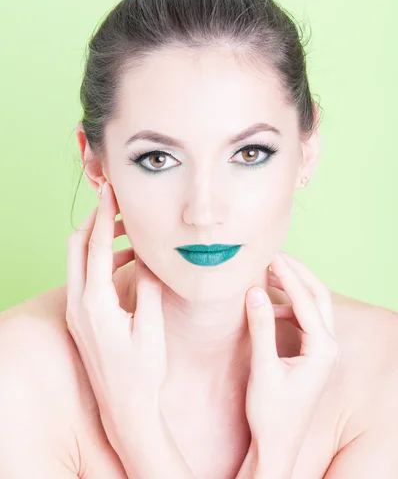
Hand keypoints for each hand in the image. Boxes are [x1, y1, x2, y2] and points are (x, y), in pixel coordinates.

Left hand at [66, 181, 193, 477]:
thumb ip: (149, 286)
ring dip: (99, 240)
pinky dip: (100, 260)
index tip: (111, 192)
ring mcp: (76, 311)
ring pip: (78, 260)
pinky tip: (127, 260)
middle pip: (76, 246)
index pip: (97, 246)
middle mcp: (78, 303)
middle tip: (117, 204)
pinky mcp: (80, 317)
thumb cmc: (143, 371)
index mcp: (96, 303)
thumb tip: (149, 255)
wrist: (125, 406)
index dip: (105, 216)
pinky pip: (84, 276)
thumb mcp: (152, 327)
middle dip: (95, 221)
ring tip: (129, 230)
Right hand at [237, 252, 340, 477]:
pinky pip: (305, 320)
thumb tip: (255, 291)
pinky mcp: (312, 356)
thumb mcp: (263, 368)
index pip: (306, 301)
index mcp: (323, 349)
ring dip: (294, 288)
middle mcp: (329, 347)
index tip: (270, 256)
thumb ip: (261, 327)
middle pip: (319, 297)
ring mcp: (323, 352)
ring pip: (314, 307)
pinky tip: (270, 305)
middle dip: (298, 274)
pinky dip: (289, 306)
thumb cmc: (271, 413)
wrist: (277, 445)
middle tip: (275, 257)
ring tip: (270, 273)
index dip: (288, 276)